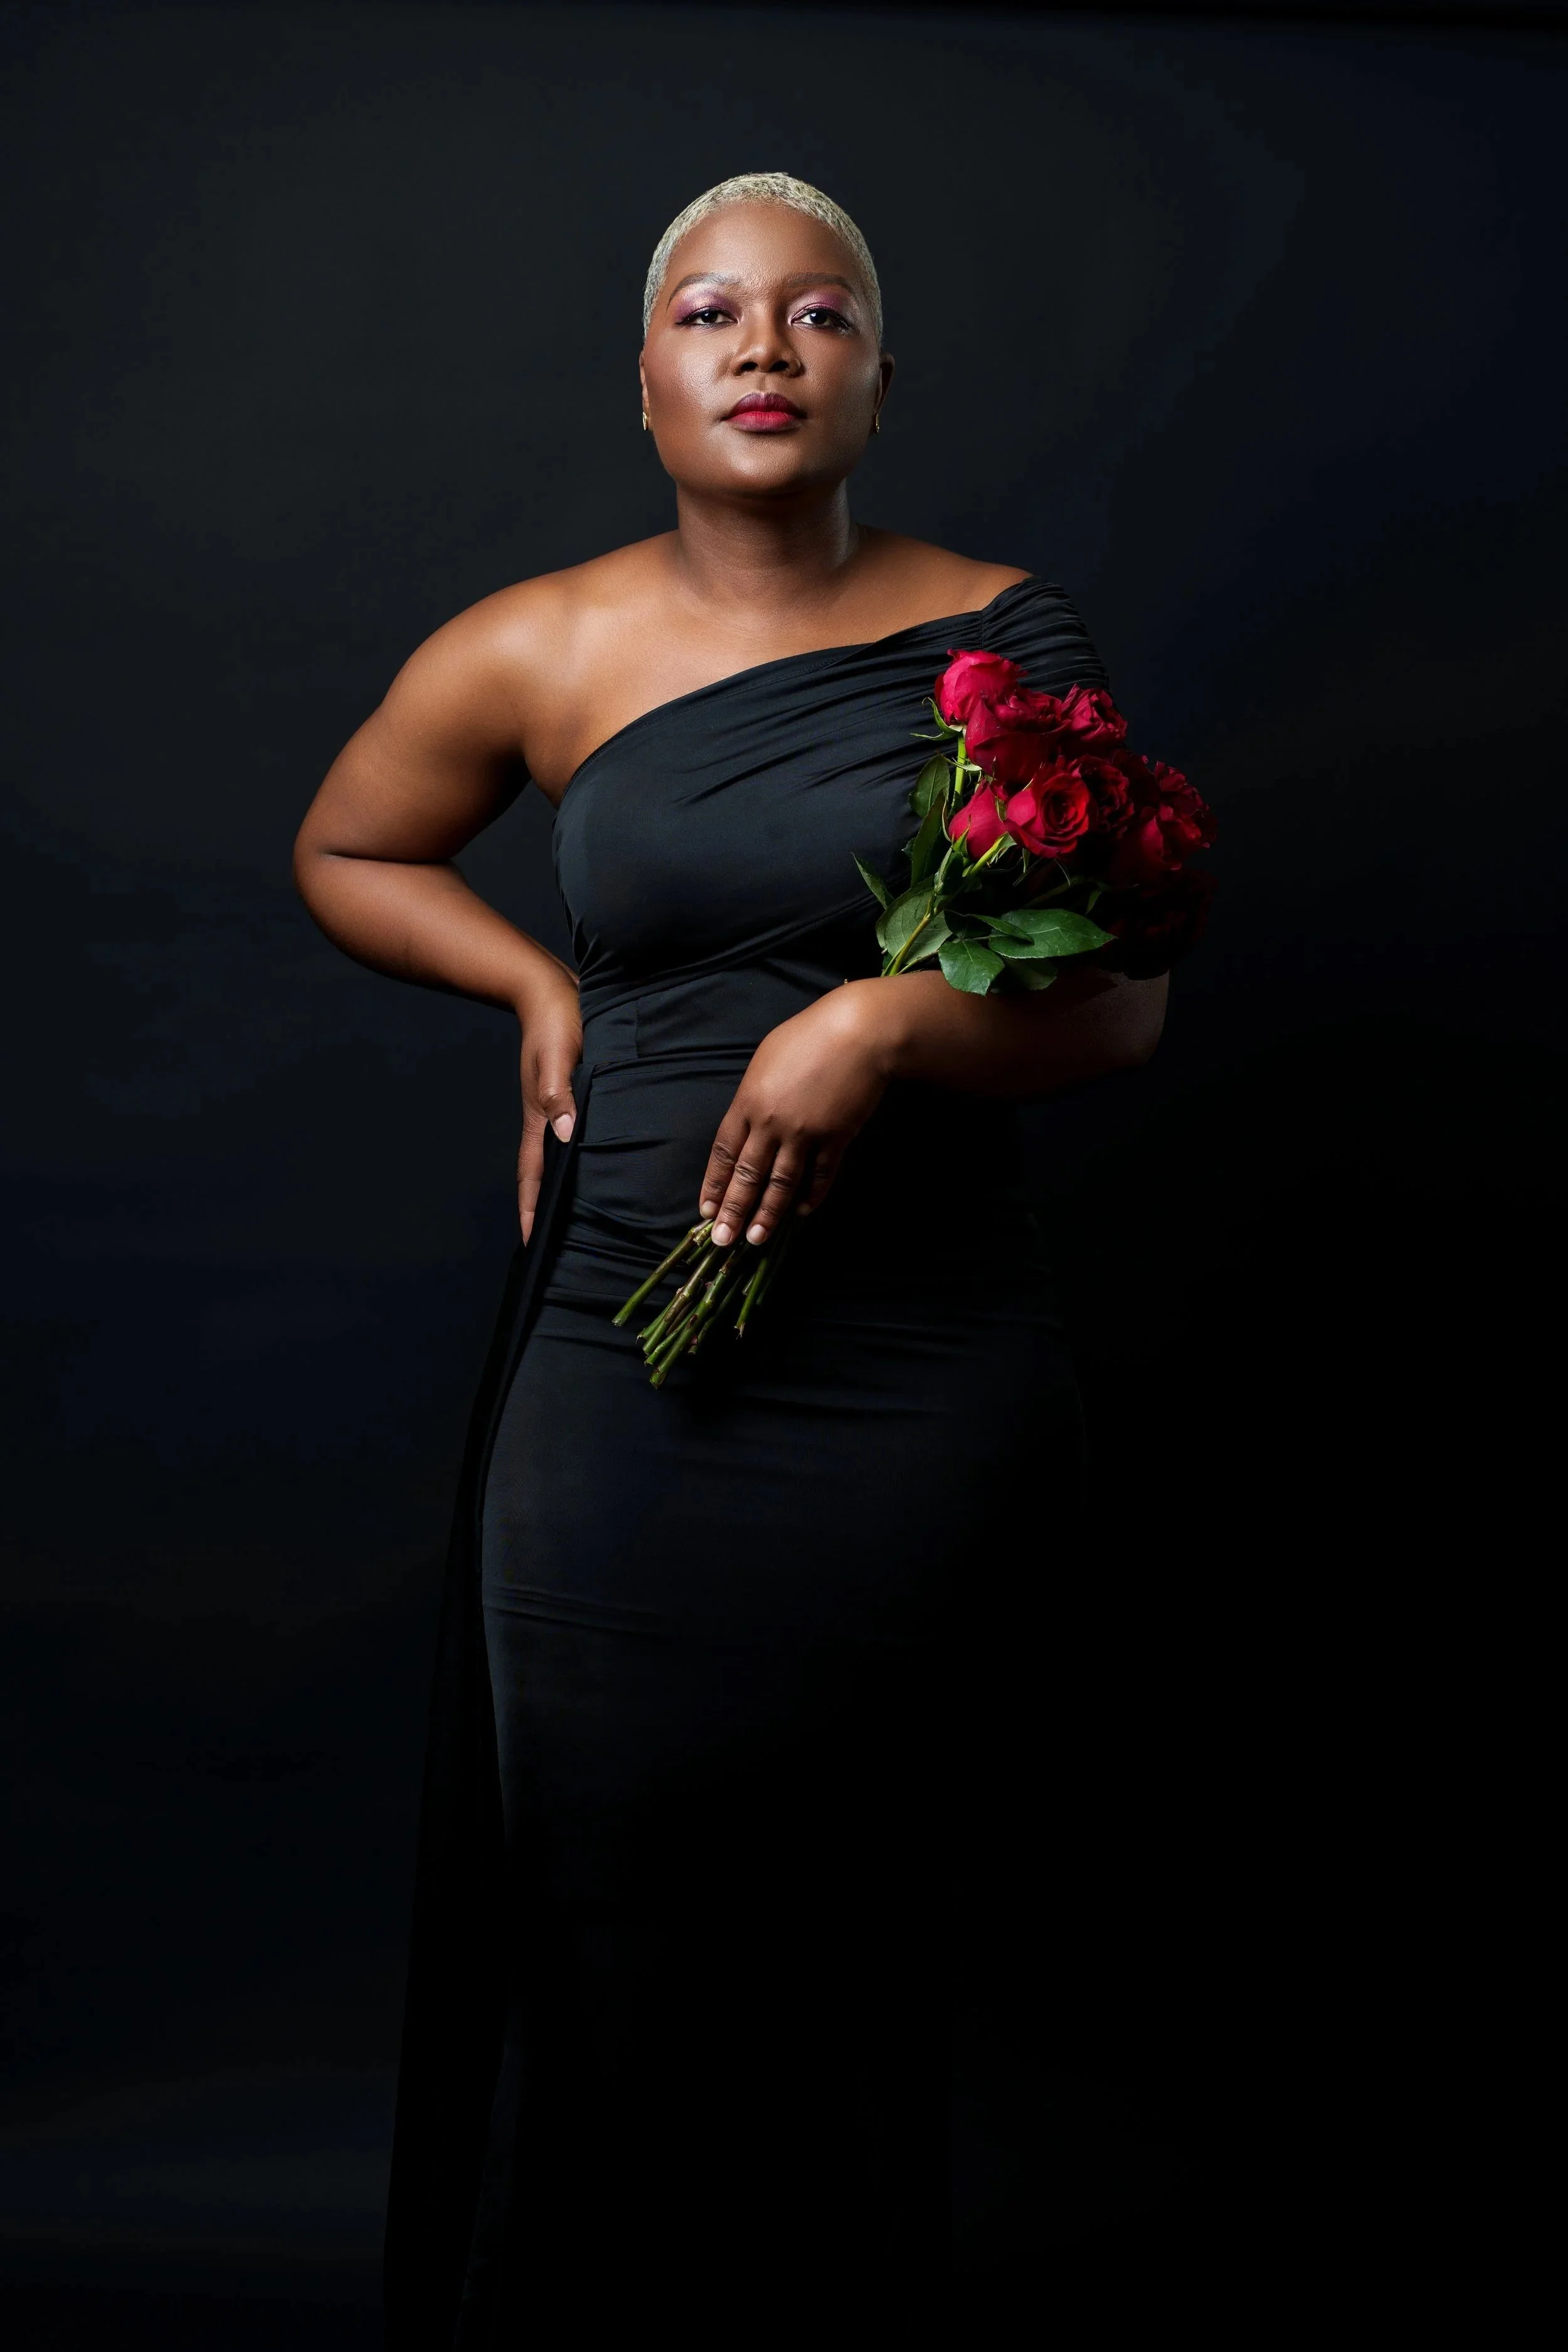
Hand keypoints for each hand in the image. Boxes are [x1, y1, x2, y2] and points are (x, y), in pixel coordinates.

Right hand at [516, 970, 582, 1240]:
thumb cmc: (556, 1021)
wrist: (549, 990)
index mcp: (539, 1117)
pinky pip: (570, 1137)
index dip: (530, 1207)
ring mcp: (555, 1107)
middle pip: (540, 1174)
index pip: (532, 1173)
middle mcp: (545, 1118)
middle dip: (542, 1208)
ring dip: (560, 1186)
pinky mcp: (568, 1095)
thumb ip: (558, 1093)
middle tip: (552, 1243)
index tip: (530, 1241)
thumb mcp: (557, 1056)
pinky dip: (575, 1158)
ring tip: (573, 1216)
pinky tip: (593, 1166)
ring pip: (556, 1157)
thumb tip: (563, 1133)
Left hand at [699, 984, 894, 1247]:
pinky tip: (801, 1212)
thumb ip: (753, 1096)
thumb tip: (748, 1123)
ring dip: (767, 1214)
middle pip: (747, 1175)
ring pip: (780, 1182)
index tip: (706, 1209)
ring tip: (756, 1239)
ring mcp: (804, 1133)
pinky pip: (820, 1175)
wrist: (858, 1033)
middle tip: (723, 1239)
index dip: (714, 1184)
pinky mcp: (835, 1138)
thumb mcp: (766, 1061)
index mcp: (748, 1102)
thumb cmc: (809, 1036)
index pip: (723, 1152)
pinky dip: (810, 1195)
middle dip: (733, 1210)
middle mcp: (771, 1123)